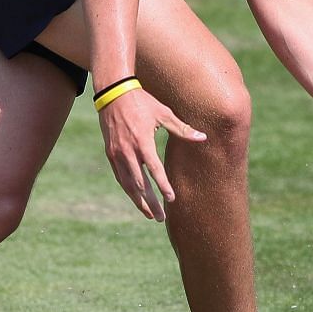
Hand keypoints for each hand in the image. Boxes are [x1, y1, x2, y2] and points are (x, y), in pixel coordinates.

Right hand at [98, 86, 205, 220]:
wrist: (113, 93)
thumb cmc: (142, 101)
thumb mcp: (163, 113)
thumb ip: (182, 129)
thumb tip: (203, 138)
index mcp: (142, 141)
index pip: (153, 169)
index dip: (162, 185)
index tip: (171, 199)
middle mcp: (127, 151)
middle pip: (139, 184)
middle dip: (150, 202)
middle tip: (160, 217)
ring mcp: (116, 153)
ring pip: (127, 184)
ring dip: (138, 201)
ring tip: (149, 214)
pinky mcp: (110, 153)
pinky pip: (120, 176)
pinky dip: (128, 189)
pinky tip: (136, 198)